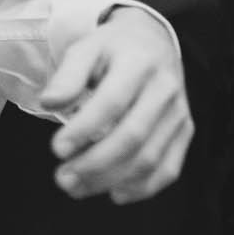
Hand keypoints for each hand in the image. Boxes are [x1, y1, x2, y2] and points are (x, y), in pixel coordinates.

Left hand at [40, 7, 192, 203]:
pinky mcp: (185, 131)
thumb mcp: (86, 47)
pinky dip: (142, 188)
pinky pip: (169, 168)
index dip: (85, 129)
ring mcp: (178, 113)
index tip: (57, 149)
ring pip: (150, 159)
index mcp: (138, 63)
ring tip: (76, 188)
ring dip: (111, 180)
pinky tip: (114, 193)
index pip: (112, 102)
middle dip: (95, 164)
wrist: (153, 41)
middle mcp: (164, 89)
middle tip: (62, 179)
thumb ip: (67, 75)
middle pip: (132, 137)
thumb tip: (49, 103)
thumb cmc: (112, 48)